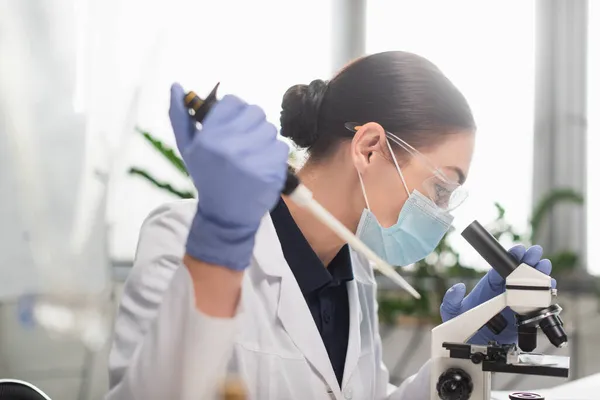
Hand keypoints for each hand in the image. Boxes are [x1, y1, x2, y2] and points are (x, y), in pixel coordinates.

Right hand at [169, 83, 288, 270]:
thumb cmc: (207, 177)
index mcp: (209, 138)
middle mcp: (231, 147)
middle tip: (243, 142)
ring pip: (270, 129)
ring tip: (251, 156)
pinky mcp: (272, 172)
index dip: (235, 112)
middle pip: (255, 112)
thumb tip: (175, 85)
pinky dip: (274, 155)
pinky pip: (281, 148)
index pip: (234, 101)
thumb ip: (180, 115)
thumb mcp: (187, 148)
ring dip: (263, 139)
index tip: (232, 125)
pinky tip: (261, 166)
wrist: (225, 214)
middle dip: (250, 124)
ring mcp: (254, 160)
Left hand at [440, 245, 555, 344]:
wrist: (473, 346)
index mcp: (488, 287)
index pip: (499, 270)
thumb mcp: (452, 311)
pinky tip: (550, 288)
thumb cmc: (461, 326)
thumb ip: (452, 299)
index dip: (509, 259)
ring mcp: (514, 305)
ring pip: (529, 288)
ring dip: (539, 276)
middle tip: (535, 252)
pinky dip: (544, 297)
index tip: (517, 250)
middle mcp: (503, 293)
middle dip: (527, 262)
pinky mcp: (522, 318)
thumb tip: (457, 287)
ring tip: (545, 266)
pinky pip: (535, 306)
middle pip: (517, 275)